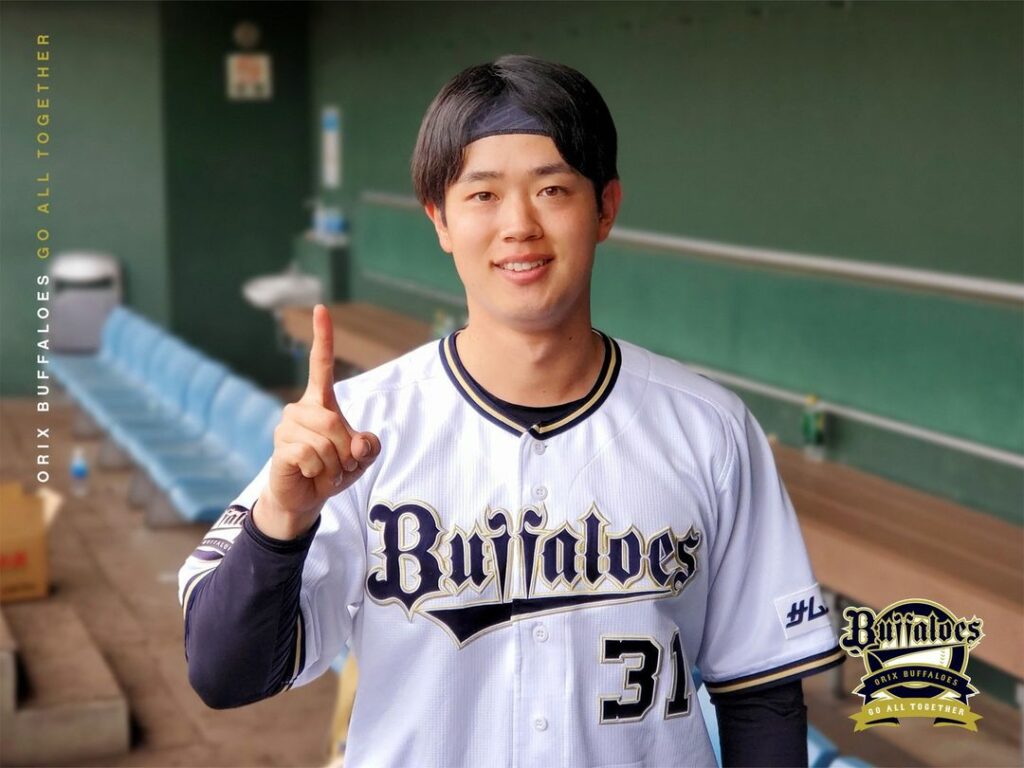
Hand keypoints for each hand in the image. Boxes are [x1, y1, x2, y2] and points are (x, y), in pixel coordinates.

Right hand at [254, 304, 380, 539]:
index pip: (321, 364)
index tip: (321, 308)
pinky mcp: (280, 449)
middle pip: (335, 421)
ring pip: (325, 443)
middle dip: (347, 450)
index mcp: (320, 402)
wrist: (305, 498)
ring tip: (326, 471)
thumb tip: (358, 442)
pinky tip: (311, 474)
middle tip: (342, 464)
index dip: (322, 337)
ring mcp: (286, 428)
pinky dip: (321, 472)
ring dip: (335, 465)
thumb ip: (369, 445)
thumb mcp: (361, 458)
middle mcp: (300, 409)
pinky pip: (312, 456)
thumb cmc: (332, 470)